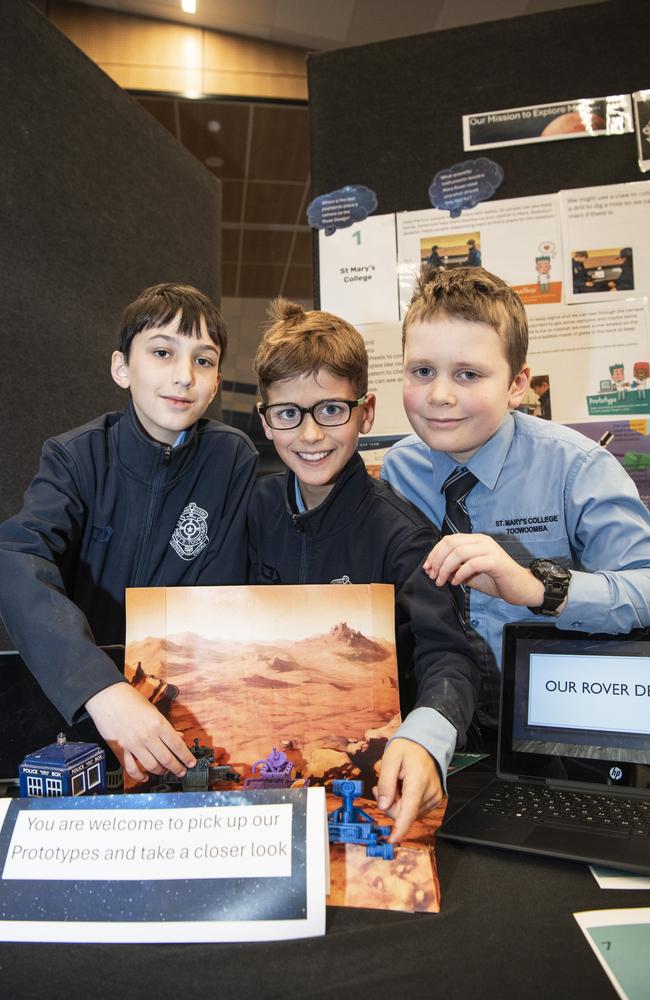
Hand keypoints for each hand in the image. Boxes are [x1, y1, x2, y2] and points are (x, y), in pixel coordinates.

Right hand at [85, 682, 195, 781]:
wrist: (107, 696)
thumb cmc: (131, 699)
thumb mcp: (153, 709)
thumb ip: (166, 726)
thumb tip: (179, 737)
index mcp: (158, 723)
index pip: (177, 745)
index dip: (186, 757)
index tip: (191, 763)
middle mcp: (147, 736)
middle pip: (167, 759)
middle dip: (177, 768)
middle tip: (181, 771)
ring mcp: (133, 744)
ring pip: (151, 766)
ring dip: (161, 771)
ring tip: (165, 771)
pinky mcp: (120, 750)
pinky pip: (131, 768)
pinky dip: (139, 776)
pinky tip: (145, 777)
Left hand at [373, 738, 442, 842]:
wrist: (426, 743)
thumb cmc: (408, 748)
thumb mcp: (390, 759)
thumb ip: (385, 783)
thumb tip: (383, 806)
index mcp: (418, 781)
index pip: (409, 811)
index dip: (400, 828)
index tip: (392, 840)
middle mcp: (430, 792)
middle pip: (404, 814)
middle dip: (389, 805)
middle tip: (381, 788)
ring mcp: (434, 797)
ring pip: (408, 814)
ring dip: (397, 804)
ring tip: (395, 784)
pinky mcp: (434, 800)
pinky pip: (414, 810)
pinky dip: (405, 803)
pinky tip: (403, 789)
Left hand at [423, 533, 545, 606]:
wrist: (521, 588)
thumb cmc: (496, 580)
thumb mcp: (470, 573)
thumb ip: (455, 569)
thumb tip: (435, 570)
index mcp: (475, 540)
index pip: (448, 540)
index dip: (434, 553)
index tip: (427, 568)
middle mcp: (482, 541)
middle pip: (451, 543)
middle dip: (437, 560)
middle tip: (433, 576)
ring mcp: (490, 549)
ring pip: (459, 552)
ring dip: (445, 568)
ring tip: (442, 581)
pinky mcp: (496, 561)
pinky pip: (472, 563)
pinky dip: (460, 573)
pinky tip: (457, 583)